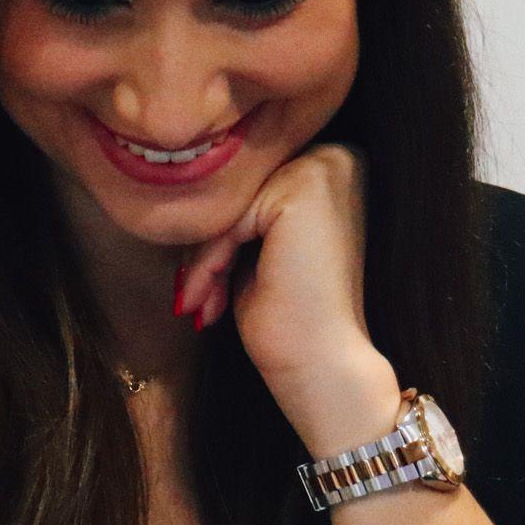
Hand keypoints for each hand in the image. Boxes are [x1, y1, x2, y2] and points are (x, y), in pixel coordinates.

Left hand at [175, 142, 389, 440]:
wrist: (323, 367)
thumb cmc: (294, 319)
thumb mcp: (260, 254)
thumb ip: (242, 216)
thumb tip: (187, 196)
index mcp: (332, 169)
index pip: (248, 193)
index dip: (218, 241)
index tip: (198, 289)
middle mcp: (337, 157)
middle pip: (237, 196)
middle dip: (208, 249)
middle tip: (193, 300)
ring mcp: (324, 168)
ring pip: (228, 208)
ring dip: (203, 261)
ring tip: (201, 305)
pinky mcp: (304, 188)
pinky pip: (229, 219)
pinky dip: (209, 263)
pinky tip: (209, 302)